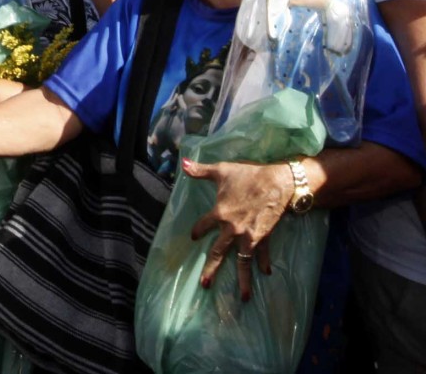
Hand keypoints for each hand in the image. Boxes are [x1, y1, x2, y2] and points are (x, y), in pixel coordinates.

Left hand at [183, 157, 291, 301]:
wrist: (277, 182)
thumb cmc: (248, 175)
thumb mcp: (221, 170)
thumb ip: (200, 170)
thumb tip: (183, 162)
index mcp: (219, 214)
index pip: (203, 225)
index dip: (197, 231)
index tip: (193, 237)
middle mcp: (232, 229)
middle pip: (218, 252)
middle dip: (211, 269)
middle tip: (204, 284)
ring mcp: (249, 236)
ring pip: (243, 262)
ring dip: (243, 279)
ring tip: (244, 298)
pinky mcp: (264, 237)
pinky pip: (263, 254)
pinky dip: (264, 263)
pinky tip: (265, 273)